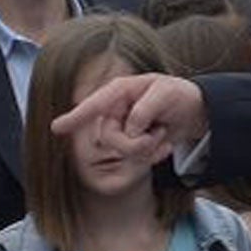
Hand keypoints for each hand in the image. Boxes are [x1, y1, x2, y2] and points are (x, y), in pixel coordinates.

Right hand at [51, 72, 207, 162]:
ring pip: (122, 151)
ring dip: (147, 147)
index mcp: (119, 91)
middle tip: (159, 132)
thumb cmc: (178, 94)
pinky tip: (165, 144)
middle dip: (135, 142)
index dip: (76, 116)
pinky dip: (154, 155)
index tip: (56, 128)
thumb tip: (130, 129)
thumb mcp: (166, 94)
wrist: (194, 111)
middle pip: (109, 138)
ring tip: (162, 133)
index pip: (94, 105)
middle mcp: (116, 110)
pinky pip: (135, 159)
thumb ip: (145, 109)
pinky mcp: (132, 144)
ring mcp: (123, 128)